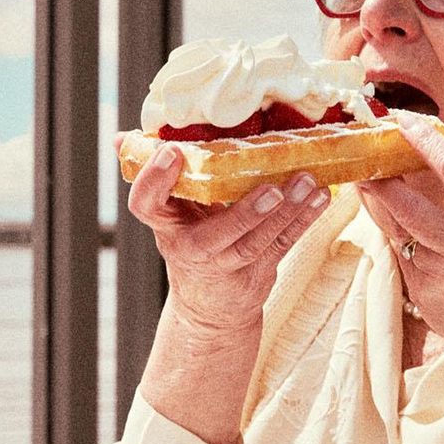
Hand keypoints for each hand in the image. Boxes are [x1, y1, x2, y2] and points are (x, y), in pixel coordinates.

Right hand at [126, 139, 329, 443]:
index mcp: (165, 224)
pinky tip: (321, 197)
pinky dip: (305, 220)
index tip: (172, 152)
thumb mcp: (167, 212)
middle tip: (272, 188)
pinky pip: (283, 245)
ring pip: (258, 242)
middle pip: (218, 235)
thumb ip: (155, 174)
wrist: (209, 305)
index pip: (147, 205)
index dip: (156, 181)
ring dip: (287, 213)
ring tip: (307, 183)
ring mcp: (228, 265)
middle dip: (246, 213)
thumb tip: (122, 138)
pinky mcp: (259, 272)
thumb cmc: (188, 239)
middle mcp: (193, 249)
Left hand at [357, 117, 443, 443]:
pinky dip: (396, 230)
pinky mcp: (418, 294)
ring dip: (379, 199)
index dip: (425, 141)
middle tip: (364, 149)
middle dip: (378, 173)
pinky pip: (400, 251)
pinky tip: (399, 220)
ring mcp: (435, 277)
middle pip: (404, 203)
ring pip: (393, 227)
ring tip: (370, 173)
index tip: (405, 120)